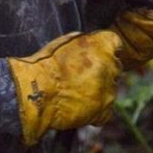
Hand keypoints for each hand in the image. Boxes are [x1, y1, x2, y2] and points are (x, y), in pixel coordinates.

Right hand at [8, 30, 122, 145]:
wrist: (37, 92)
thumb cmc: (46, 65)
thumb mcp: (67, 41)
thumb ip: (88, 42)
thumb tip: (94, 45)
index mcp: (104, 45)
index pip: (115, 44)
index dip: (105, 50)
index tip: (97, 55)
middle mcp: (111, 66)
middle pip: (115, 67)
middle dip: (103, 71)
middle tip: (83, 76)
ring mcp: (109, 90)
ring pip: (110, 89)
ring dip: (99, 91)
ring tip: (77, 93)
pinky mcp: (103, 110)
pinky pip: (106, 111)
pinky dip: (96, 111)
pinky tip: (81, 107)